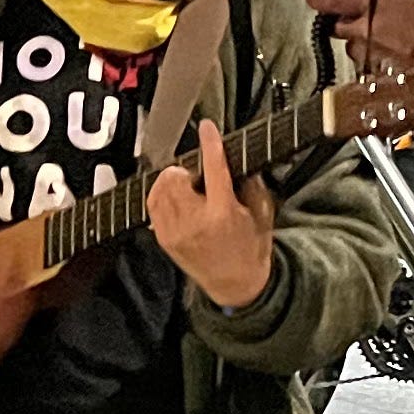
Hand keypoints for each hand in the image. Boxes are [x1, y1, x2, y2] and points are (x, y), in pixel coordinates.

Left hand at [146, 121, 275, 312]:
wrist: (236, 285)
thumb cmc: (250, 249)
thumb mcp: (262, 213)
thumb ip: (251, 183)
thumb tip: (234, 157)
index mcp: (223, 213)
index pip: (214, 168)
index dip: (210, 143)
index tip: (207, 127)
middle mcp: (195, 222)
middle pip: (176, 175)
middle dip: (188, 169)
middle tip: (201, 178)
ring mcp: (174, 232)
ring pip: (159, 187)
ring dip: (173, 180)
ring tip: (190, 190)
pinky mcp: (163, 239)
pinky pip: (152, 204)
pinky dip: (162, 195)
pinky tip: (178, 200)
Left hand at [305, 0, 413, 65]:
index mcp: (375, 3)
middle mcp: (365, 31)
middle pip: (336, 25)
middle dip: (347, 20)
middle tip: (369, 16)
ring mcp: (369, 56)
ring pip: (351, 46)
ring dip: (362, 41)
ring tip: (391, 37)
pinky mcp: (375, 75)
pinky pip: (366, 63)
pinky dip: (374, 57)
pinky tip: (395, 52)